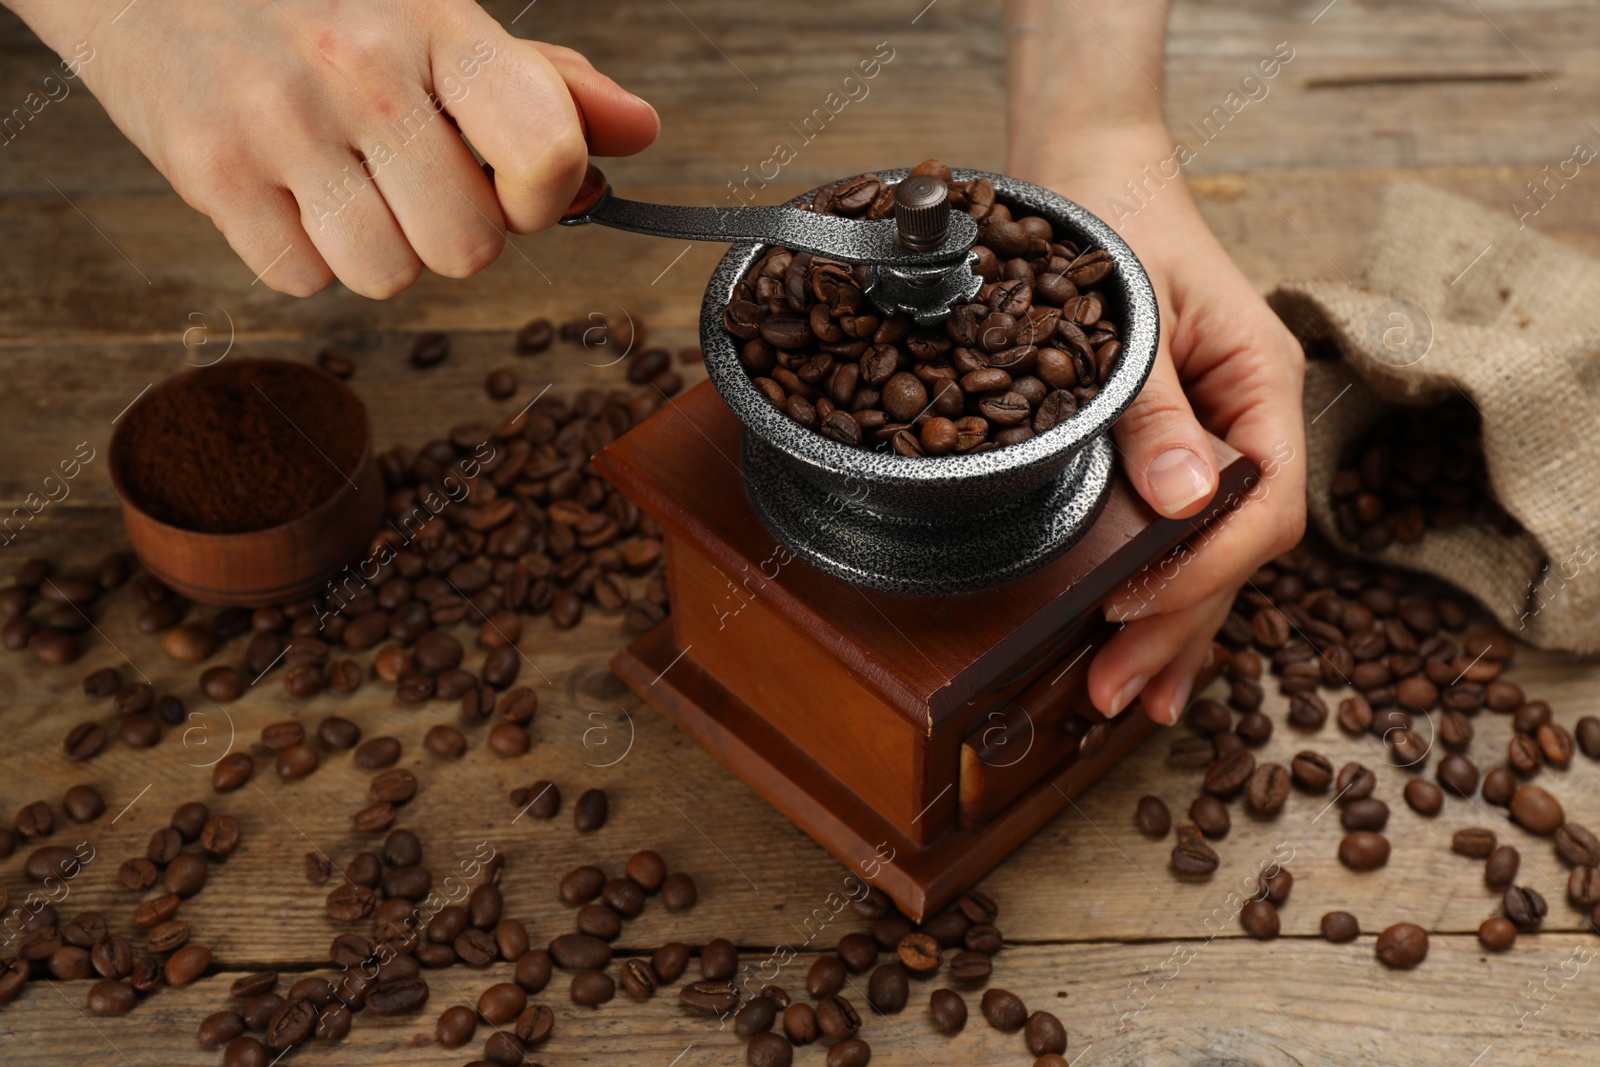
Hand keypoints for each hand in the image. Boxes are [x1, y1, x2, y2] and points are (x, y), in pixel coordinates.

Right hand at [10, 0, 657, 296]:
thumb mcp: (431, 12)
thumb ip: (540, 82)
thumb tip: (637, 131)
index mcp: (435, 25)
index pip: (545, 154)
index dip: (544, 197)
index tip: (517, 185)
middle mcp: (360, 73)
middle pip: (468, 247)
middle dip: (451, 228)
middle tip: (409, 173)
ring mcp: (279, 125)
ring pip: (389, 276)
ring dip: (379, 246)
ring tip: (343, 176)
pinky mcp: (210, 171)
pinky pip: (303, 280)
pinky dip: (304, 250)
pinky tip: (288, 186)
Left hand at [1040, 127, 1306, 726]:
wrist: (1092, 178)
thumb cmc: (1114, 225)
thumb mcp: (1134, 313)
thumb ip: (1156, 409)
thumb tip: (1185, 503)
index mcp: (1263, 383)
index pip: (1266, 504)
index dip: (1203, 568)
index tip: (1133, 606)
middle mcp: (1251, 423)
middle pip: (1238, 551)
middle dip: (1179, 626)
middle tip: (1115, 693)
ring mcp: (1219, 442)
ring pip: (1213, 558)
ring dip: (1174, 633)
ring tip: (1130, 703)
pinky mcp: (1177, 454)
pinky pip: (1185, 539)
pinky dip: (1165, 598)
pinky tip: (1149, 656)